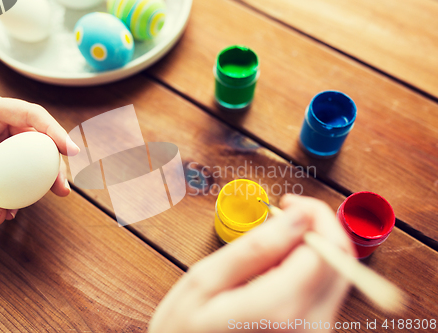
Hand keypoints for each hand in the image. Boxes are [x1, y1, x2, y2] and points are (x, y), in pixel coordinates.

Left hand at [0, 93, 78, 225]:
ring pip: (31, 153)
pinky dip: (22, 183)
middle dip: (54, 159)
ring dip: (44, 173)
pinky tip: (22, 202)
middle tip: (62, 184)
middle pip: (37, 136)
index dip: (54, 131)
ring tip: (56, 193)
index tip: (71, 151)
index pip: (30, 114)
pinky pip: (15, 168)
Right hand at [149, 194, 355, 332]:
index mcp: (280, 311)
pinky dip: (310, 268)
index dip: (314, 216)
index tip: (287, 204)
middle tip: (286, 215)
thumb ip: (254, 248)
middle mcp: (310, 329)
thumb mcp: (204, 282)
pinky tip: (280, 267)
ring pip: (338, 275)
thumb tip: (298, 218)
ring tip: (277, 243)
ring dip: (314, 246)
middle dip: (319, 227)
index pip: (325, 250)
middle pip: (342, 262)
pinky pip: (327, 292)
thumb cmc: (184, 331)